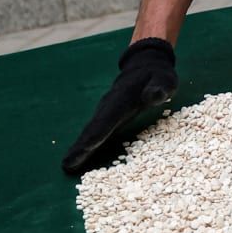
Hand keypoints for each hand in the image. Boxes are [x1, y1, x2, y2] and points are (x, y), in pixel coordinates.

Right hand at [61, 38, 177, 175]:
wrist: (144, 67)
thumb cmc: (157, 77)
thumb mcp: (164, 79)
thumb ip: (159, 88)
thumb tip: (152, 96)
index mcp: (123, 98)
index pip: (109, 118)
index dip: (98, 133)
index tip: (86, 147)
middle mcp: (109, 106)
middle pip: (93, 128)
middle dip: (81, 146)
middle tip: (67, 164)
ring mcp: (105, 112)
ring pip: (90, 131)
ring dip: (79, 148)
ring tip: (67, 165)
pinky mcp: (106, 118)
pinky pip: (93, 133)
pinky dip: (84, 146)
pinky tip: (76, 159)